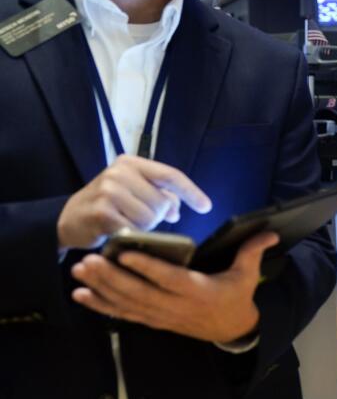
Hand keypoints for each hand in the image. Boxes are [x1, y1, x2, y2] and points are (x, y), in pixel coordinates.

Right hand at [58, 155, 210, 250]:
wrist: (68, 219)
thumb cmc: (107, 206)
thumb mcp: (132, 192)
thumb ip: (159, 195)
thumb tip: (179, 208)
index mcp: (131, 163)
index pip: (170, 175)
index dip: (191, 192)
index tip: (206, 207)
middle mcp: (119, 173)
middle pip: (162, 202)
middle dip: (158, 216)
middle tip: (141, 220)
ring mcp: (109, 191)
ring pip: (150, 217)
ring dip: (145, 228)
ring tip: (128, 224)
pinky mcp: (102, 213)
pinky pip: (134, 229)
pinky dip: (133, 235)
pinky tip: (121, 233)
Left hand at [70, 232, 278, 343]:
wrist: (232, 330)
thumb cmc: (236, 297)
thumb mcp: (247, 275)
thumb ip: (252, 251)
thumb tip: (269, 231)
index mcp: (198, 291)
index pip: (168, 279)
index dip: (146, 267)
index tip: (125, 253)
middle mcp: (176, 306)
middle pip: (139, 292)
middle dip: (111, 277)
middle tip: (89, 260)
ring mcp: (161, 316)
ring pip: (126, 304)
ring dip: (101, 289)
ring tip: (80, 272)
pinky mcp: (152, 320)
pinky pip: (123, 314)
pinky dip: (100, 305)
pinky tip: (80, 294)